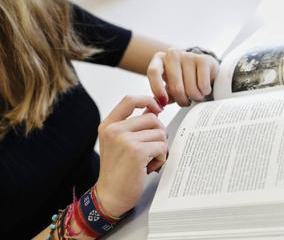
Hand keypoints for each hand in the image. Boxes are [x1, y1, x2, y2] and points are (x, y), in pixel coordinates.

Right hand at [95, 96, 166, 217]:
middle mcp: (114, 130)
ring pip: (160, 133)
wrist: (110, 196)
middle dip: (159, 133)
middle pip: (152, 118)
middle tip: (152, 149)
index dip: (148, 100)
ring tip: (148, 161)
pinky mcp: (136, 151)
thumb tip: (154, 107)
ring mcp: (124, 140)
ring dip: (160, 148)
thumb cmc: (119, 170)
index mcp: (108, 125)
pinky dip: (161, 158)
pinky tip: (149, 167)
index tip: (158, 108)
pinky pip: (161, 147)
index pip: (129, 100)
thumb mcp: (120, 142)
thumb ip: (134, 125)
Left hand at [147, 48, 218, 106]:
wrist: (202, 70)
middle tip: (185, 102)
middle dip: (182, 100)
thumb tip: (158, 105)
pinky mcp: (204, 59)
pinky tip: (204, 88)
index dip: (157, 89)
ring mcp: (189, 55)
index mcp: (159, 59)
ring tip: (196, 94)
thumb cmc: (181, 80)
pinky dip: (204, 92)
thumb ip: (161, 95)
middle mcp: (173, 54)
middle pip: (175, 86)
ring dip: (195, 97)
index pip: (154, 72)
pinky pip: (203, 84)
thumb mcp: (168, 87)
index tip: (163, 102)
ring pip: (190, 88)